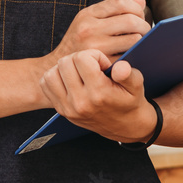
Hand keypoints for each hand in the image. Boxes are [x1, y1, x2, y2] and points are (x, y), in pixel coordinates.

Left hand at [40, 48, 157, 142]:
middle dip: (79, 59)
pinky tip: (69, 79)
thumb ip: (129, 74)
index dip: (94, 56)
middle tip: (92, 68)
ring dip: (64, 68)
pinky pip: (45, 84)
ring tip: (79, 72)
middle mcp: (80, 102)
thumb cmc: (130, 101)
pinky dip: (54, 77)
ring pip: (51, 73)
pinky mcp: (61, 110)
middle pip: (65, 63)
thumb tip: (120, 67)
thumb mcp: (136, 86)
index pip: (82, 58)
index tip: (103, 65)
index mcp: (99, 93)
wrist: (126, 126)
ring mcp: (68, 108)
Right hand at [47, 0, 149, 64]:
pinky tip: (131, 54)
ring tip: (138, 42)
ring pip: (134, 39)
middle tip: (144, 31)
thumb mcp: (90, 20)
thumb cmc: (79, 41)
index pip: (120, 2)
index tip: (138, 15)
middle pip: (131, 20)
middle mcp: (90, 29)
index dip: (135, 8)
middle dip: (144, 25)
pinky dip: (135, 54)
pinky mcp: (103, 64)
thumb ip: (114, 10)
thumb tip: (141, 1)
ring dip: (142, 41)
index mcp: (87, 15)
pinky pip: (130, 56)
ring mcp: (96, 47)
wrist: (60, 65)